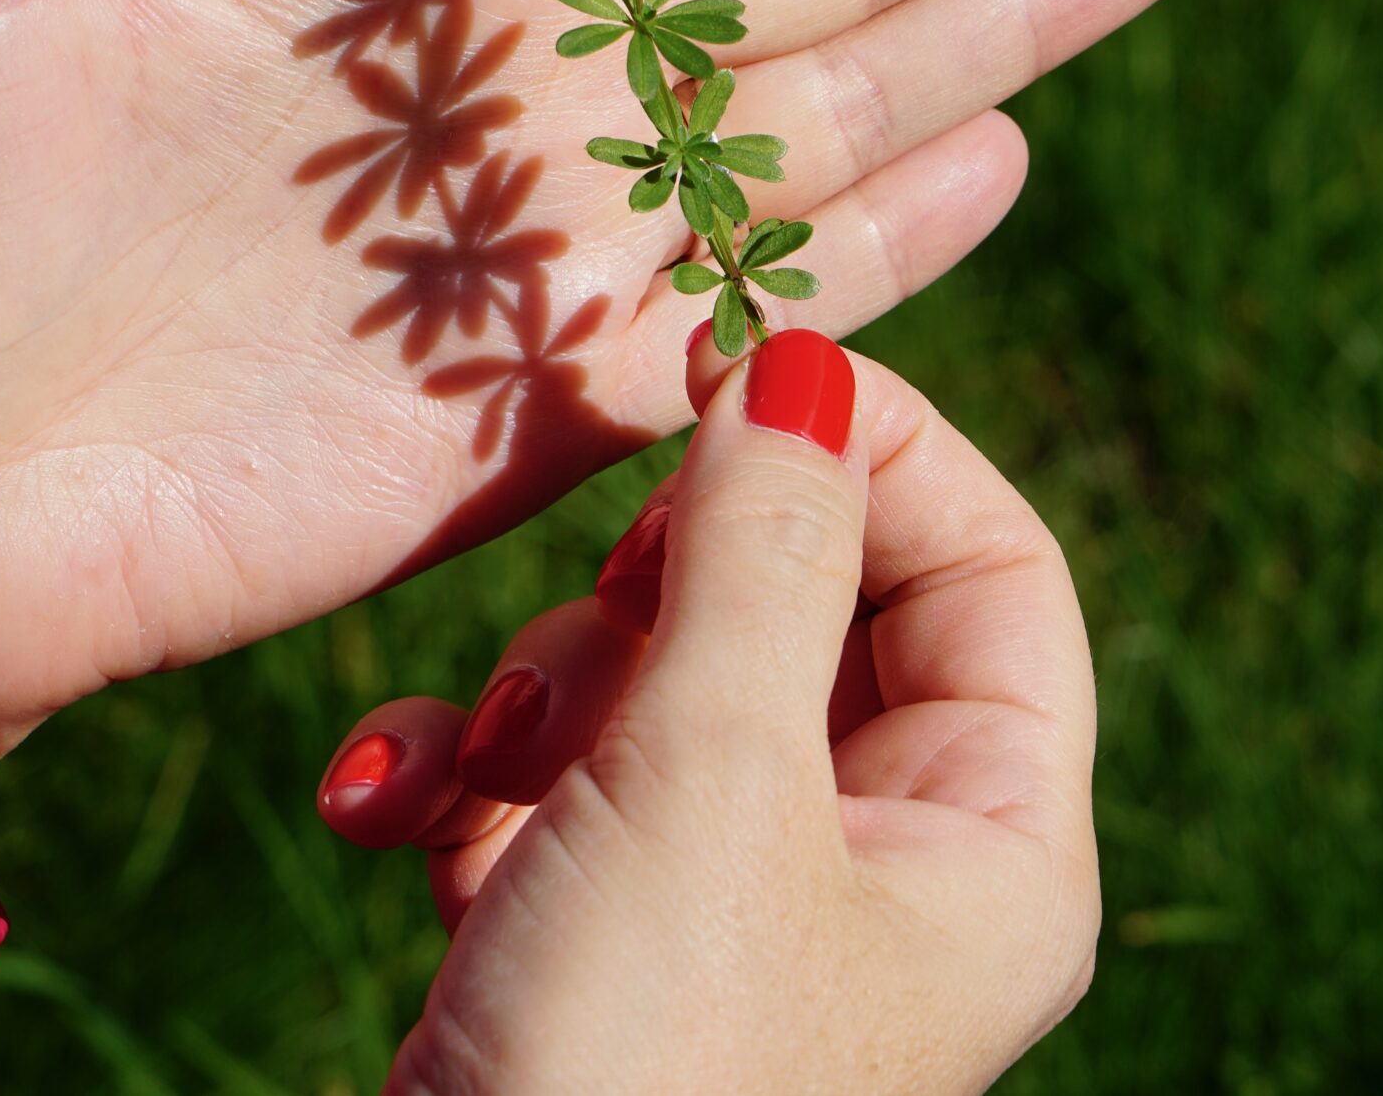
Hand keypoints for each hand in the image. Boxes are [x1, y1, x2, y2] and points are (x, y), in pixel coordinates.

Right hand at [314, 331, 1098, 1093]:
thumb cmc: (639, 1060)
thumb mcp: (715, 779)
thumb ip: (766, 552)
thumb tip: (813, 357)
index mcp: (993, 843)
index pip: (991, 565)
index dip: (879, 453)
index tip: (734, 372)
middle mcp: (888, 871)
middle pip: (814, 609)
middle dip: (675, 587)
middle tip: (605, 600)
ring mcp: (742, 908)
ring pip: (666, 681)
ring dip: (551, 683)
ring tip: (492, 761)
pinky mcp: (605, 940)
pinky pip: (559, 785)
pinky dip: (474, 775)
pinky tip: (389, 805)